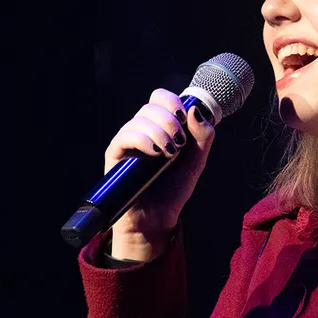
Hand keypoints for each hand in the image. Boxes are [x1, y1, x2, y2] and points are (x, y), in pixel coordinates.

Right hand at [104, 89, 215, 259]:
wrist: (156, 220)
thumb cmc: (173, 191)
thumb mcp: (196, 162)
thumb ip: (202, 137)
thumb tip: (195, 110)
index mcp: (160, 127)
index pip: (160, 98)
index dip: (173, 102)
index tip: (185, 117)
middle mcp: (142, 130)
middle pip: (151, 105)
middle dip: (170, 120)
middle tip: (179, 143)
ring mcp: (127, 142)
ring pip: (139, 119)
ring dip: (160, 132)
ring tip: (170, 154)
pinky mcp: (115, 155)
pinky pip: (125, 136)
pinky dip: (143, 139)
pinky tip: (156, 153)